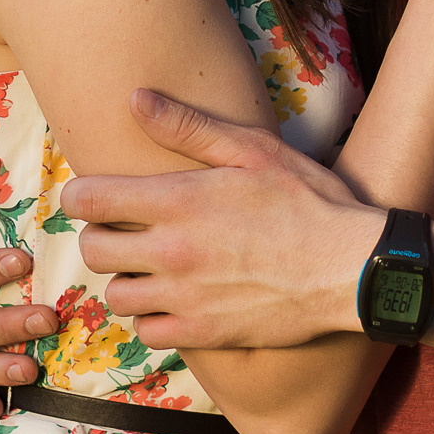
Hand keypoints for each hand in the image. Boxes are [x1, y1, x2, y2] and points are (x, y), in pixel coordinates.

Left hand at [64, 91, 385, 349]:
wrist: (353, 269)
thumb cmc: (309, 202)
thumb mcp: (253, 149)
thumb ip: (188, 126)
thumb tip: (135, 98)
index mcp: (177, 201)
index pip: (87, 199)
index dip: (79, 196)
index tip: (93, 196)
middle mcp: (171, 252)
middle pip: (92, 250)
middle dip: (100, 237)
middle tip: (124, 231)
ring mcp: (185, 298)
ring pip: (115, 296)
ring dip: (126, 279)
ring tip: (150, 268)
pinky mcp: (203, 334)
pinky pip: (147, 333)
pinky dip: (152, 318)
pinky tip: (173, 301)